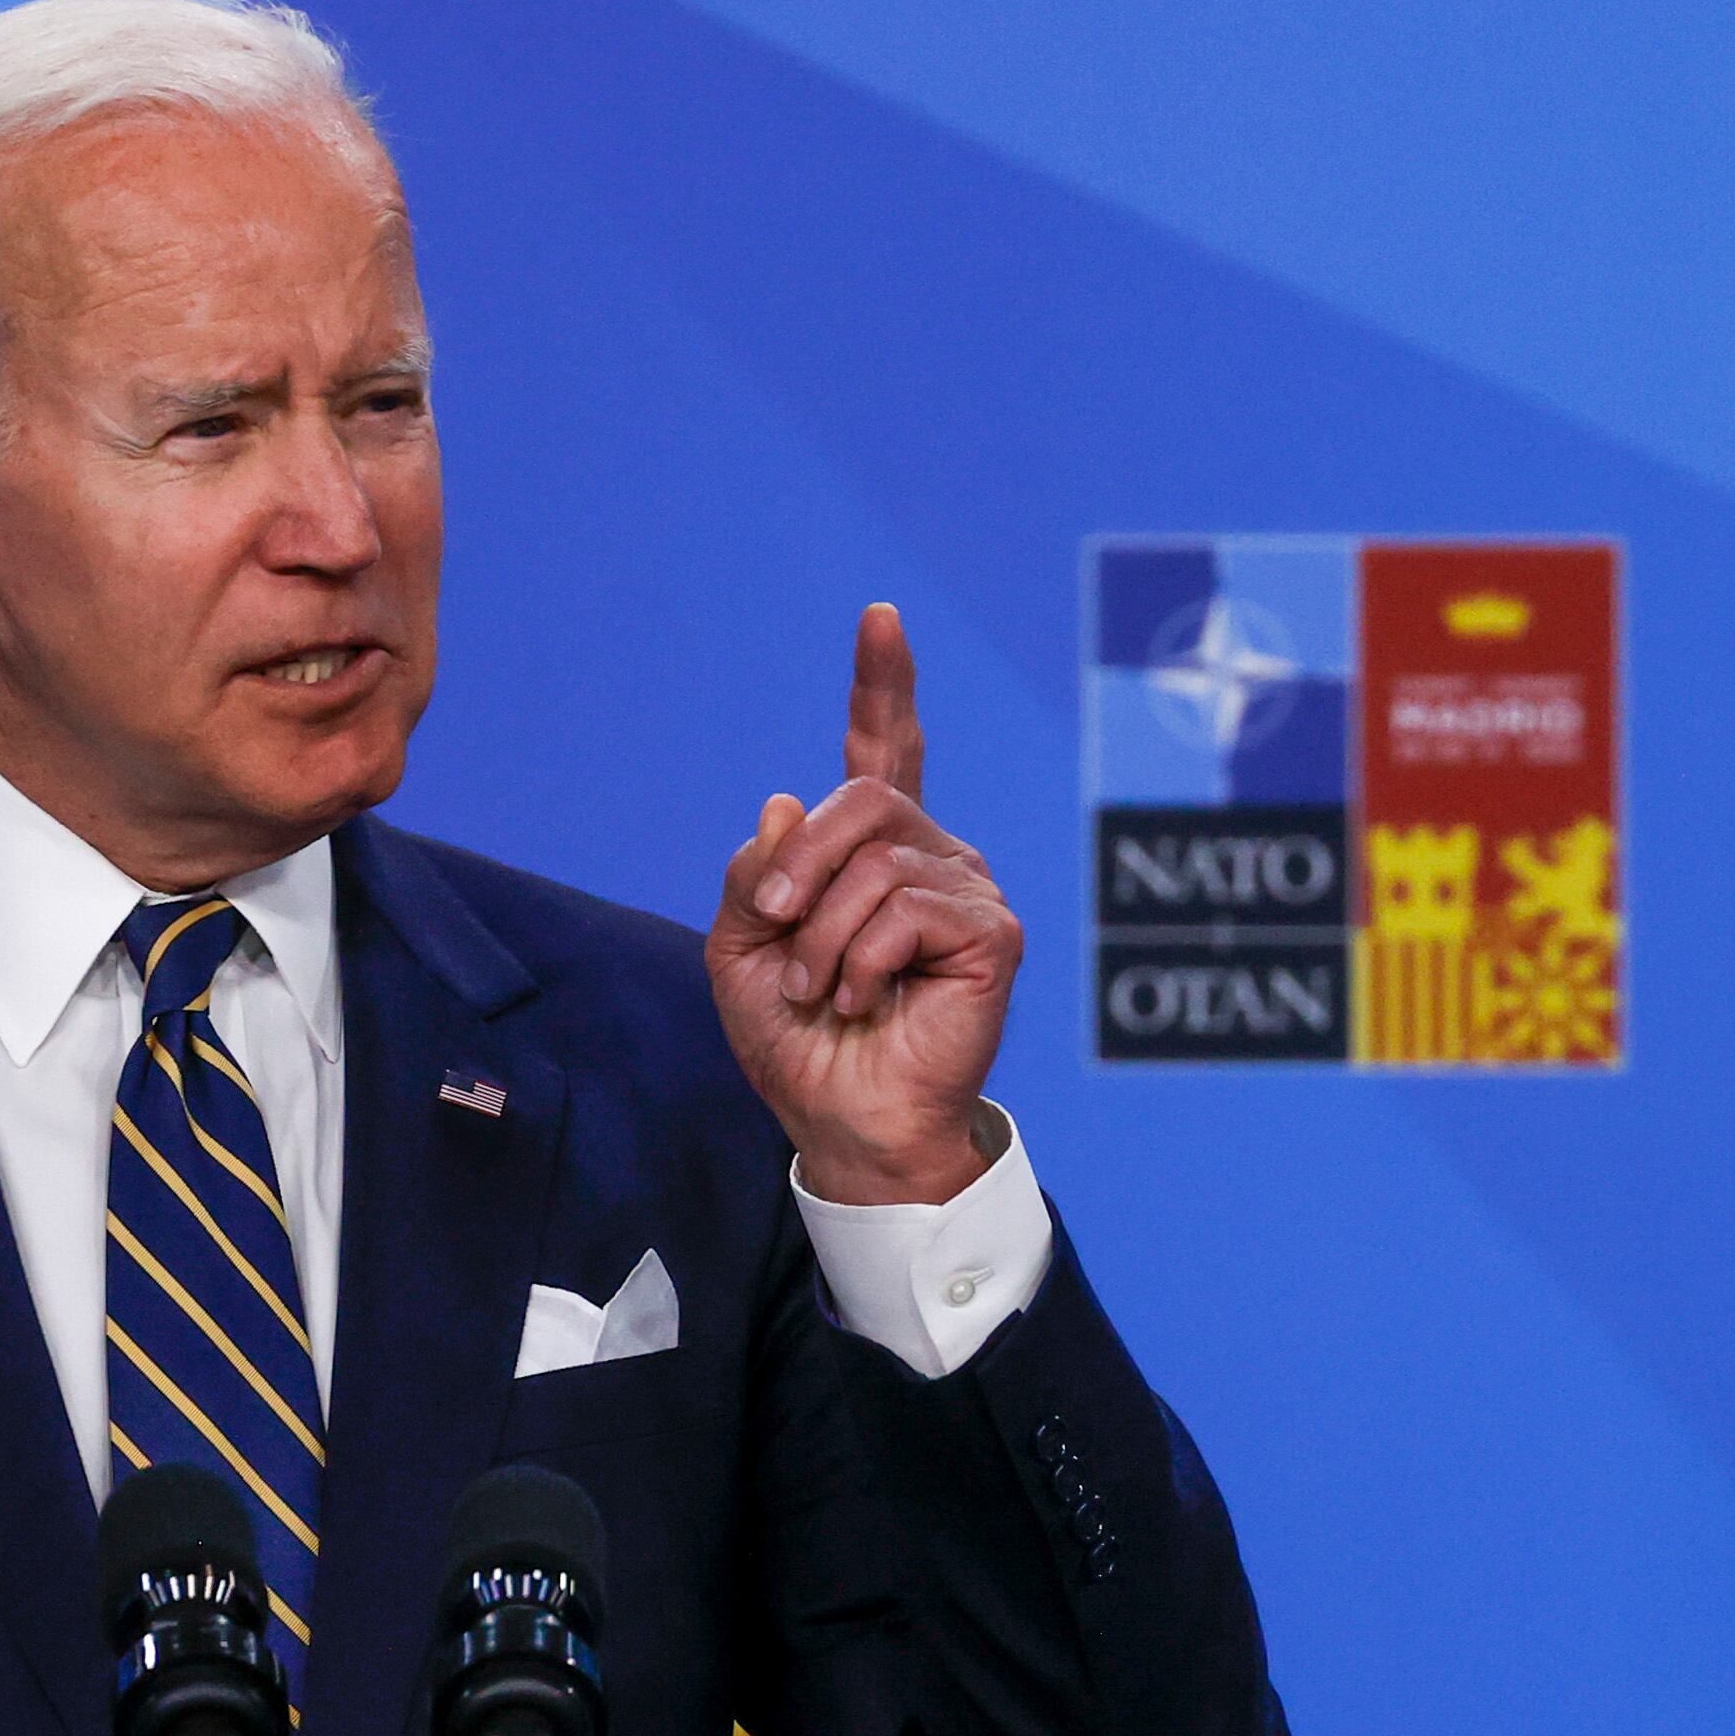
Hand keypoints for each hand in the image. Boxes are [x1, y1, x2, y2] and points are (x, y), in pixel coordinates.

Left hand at [705, 603, 1022, 1204]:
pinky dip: (861, 962)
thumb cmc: (796, 1038)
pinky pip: (908, 909)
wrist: (839, 1118)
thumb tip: (788, 801)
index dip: (882, 685)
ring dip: (823, 938)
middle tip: (778, 935)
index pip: (883, 749)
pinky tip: (865, 1002)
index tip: (880, 617)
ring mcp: (967, 890)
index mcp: (870, 850)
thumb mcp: (741, 948)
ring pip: (877, 863)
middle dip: (798, 869)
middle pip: (860, 802)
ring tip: (823, 991)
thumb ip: (756, 874)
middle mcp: (929, 856)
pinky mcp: (993, 932)